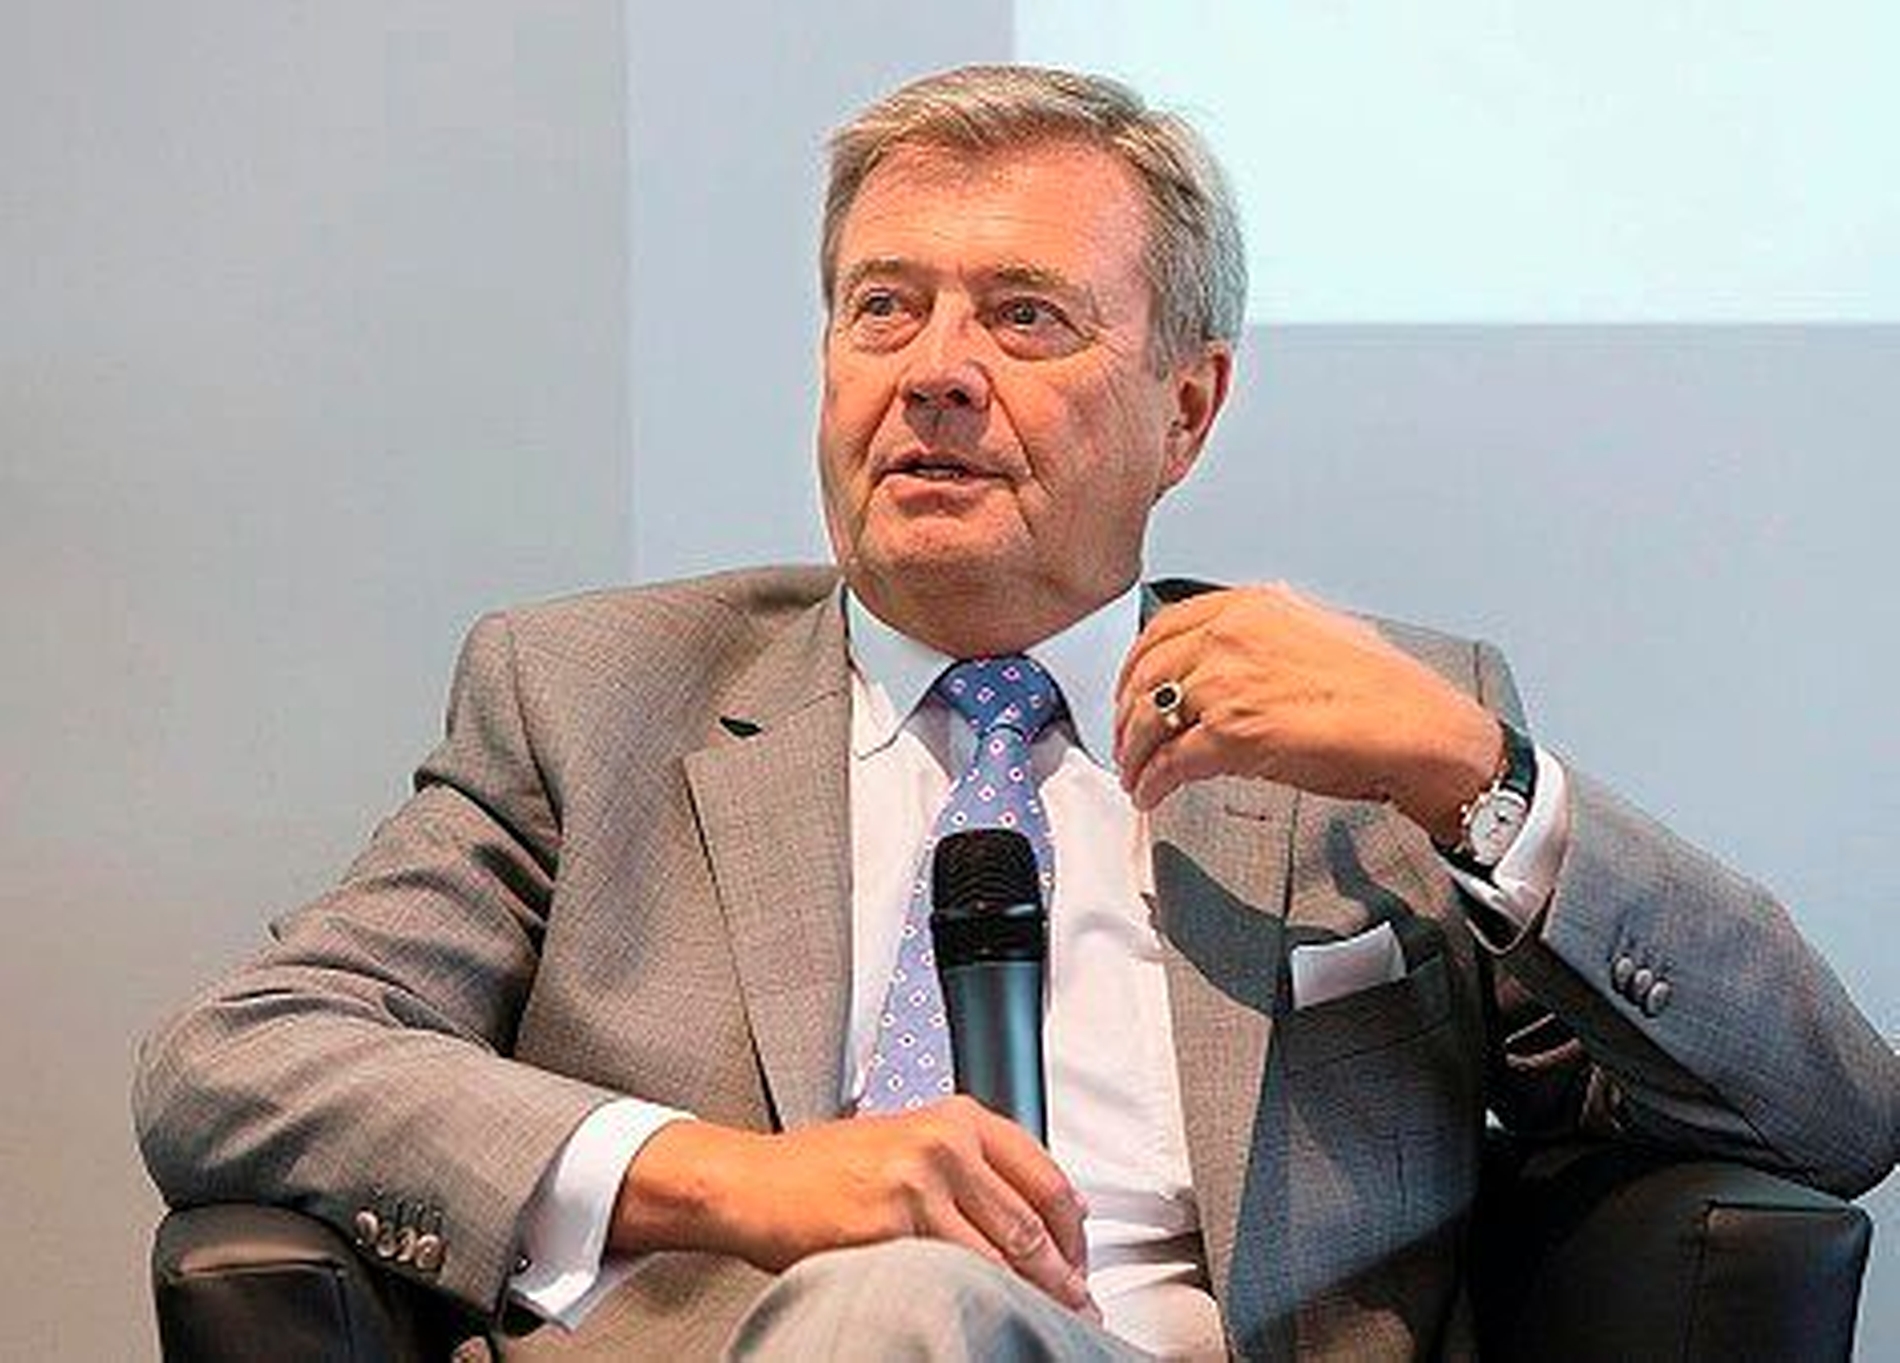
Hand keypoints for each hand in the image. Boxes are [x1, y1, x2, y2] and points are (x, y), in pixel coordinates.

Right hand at [609, 1099, 1095, 1315]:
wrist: (754, 1183)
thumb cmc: (823, 1170)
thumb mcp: (907, 1142)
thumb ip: (969, 1166)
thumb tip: (1036, 1212)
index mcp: (956, 1117)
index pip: (1045, 1175)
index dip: (1072, 1229)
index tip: (1079, 1257)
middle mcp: (944, 1142)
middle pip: (1032, 1221)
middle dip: (1063, 1272)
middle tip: (1079, 1301)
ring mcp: (920, 1183)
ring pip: (1004, 1254)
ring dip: (1035, 1293)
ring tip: (1050, 1316)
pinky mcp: (893, 1227)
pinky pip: (958, 1274)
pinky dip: (984, 1299)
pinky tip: (991, 1312)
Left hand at [1114, 584, 1501, 841]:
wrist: (1419, 730)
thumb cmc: (1384, 691)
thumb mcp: (1317, 631)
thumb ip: (1265, 635)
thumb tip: (1233, 657)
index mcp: (1250, 605)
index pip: (1162, 629)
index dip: (1135, 668)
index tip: (1128, 693)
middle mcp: (1231, 635)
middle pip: (1145, 674)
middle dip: (1125, 716)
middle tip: (1124, 743)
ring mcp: (1229, 683)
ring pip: (1149, 719)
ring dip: (1134, 754)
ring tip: (1135, 776)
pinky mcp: (1234, 735)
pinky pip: (1171, 762)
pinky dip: (1152, 783)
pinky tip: (1152, 795)